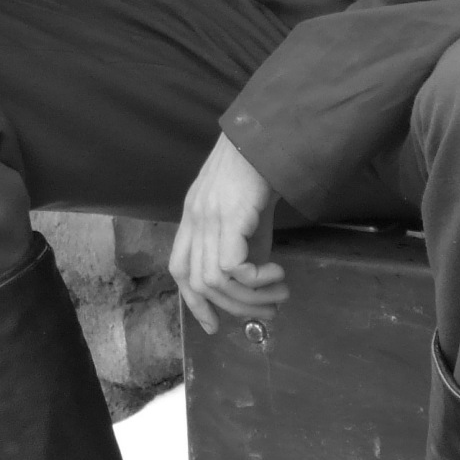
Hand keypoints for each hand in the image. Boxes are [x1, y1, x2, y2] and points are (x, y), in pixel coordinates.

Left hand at [170, 135, 286, 336]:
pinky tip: (277, 275)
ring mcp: (209, 216)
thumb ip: (246, 244)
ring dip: (250, 298)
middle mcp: (195, 219)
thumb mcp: (249, 213)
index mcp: (193, 217)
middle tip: (269, 311)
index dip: (194, 303)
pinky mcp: (230, 216)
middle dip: (234, 308)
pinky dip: (254, 281)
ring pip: (214, 281)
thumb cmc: (262, 169)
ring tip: (280, 294)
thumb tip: (256, 284)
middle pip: (198, 283)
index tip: (214, 325)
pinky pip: (230, 267)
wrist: (271, 134)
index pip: (180, 269)